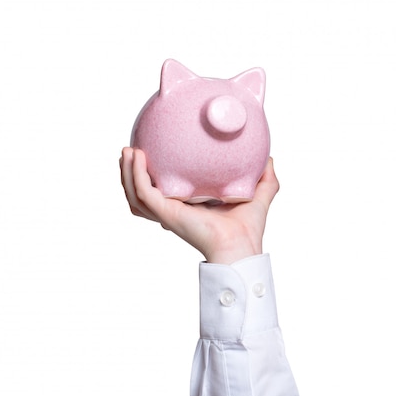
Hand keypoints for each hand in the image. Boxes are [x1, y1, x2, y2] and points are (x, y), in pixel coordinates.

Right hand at [119, 147, 279, 263]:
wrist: (242, 244)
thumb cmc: (248, 229)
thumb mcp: (258, 195)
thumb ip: (265, 178)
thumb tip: (268, 157)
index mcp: (187, 206)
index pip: (161, 192)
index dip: (151, 175)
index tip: (148, 153)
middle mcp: (174, 210)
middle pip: (140, 193)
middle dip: (129, 173)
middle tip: (129, 151)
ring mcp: (167, 212)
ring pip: (134, 193)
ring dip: (126, 172)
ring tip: (126, 151)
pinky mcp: (167, 212)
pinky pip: (143, 192)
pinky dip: (136, 174)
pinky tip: (137, 157)